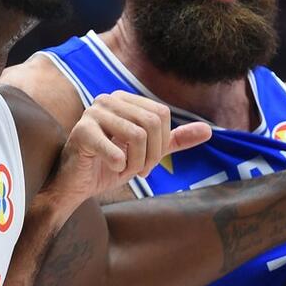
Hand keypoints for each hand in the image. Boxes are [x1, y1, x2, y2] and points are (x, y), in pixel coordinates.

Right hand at [51, 91, 210, 205]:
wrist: (75, 185)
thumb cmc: (108, 166)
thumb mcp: (147, 154)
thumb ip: (174, 141)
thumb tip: (209, 131)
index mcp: (124, 100)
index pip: (161, 114)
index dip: (161, 143)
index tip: (147, 163)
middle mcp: (108, 100)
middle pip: (152, 123)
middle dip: (151, 154)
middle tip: (139, 171)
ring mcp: (93, 112)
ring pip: (137, 135)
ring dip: (136, 162)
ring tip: (124, 170)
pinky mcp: (82, 131)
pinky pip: (116, 149)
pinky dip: (119, 166)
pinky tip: (110, 168)